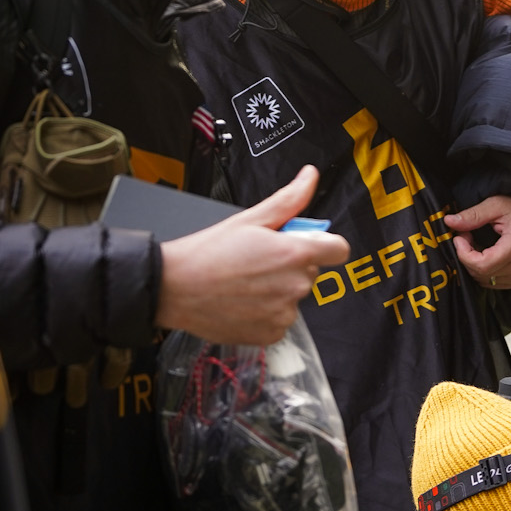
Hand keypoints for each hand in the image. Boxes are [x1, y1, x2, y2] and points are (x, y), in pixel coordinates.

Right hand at [156, 165, 350, 345]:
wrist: (172, 289)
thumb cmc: (207, 252)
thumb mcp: (250, 219)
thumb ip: (289, 200)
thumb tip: (310, 176)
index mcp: (296, 253)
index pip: (339, 250)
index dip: (324, 245)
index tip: (304, 244)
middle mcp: (296, 285)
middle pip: (311, 272)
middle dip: (291, 265)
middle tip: (257, 261)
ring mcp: (285, 313)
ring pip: (294, 296)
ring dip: (278, 290)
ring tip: (244, 282)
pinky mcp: (272, 333)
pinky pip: (280, 319)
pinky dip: (266, 313)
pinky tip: (242, 302)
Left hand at [448, 195, 510, 289]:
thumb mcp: (498, 205)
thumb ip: (473, 215)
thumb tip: (450, 222)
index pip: (481, 265)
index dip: (464, 253)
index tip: (460, 237)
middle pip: (480, 273)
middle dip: (467, 256)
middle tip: (467, 236)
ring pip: (485, 280)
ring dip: (475, 264)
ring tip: (477, 244)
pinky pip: (493, 282)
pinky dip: (485, 270)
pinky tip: (487, 254)